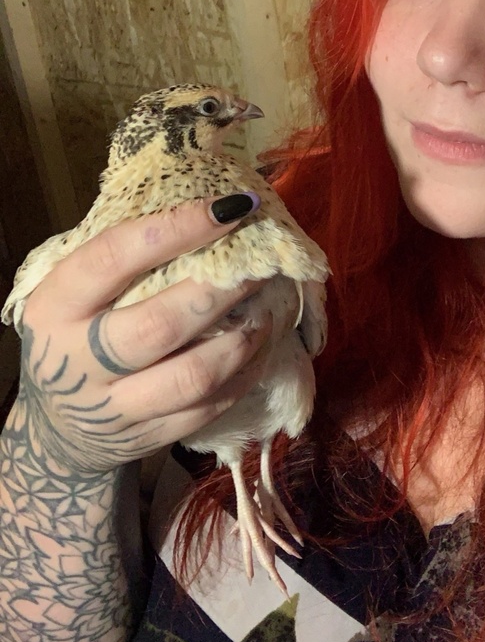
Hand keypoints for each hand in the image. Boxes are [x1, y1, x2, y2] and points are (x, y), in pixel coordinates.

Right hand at [11, 195, 266, 476]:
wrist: (60, 429)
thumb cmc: (79, 333)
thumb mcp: (75, 293)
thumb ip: (122, 257)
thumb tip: (208, 204)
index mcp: (55, 307)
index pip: (113, 257)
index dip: (177, 228)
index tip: (231, 207)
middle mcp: (78, 361)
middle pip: (161, 324)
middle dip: (223, 289)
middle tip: (263, 262)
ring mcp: (116, 407)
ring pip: (193, 375)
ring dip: (244, 336)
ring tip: (272, 305)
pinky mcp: (151, 437)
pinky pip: (209, 406)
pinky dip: (246, 372)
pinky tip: (264, 342)